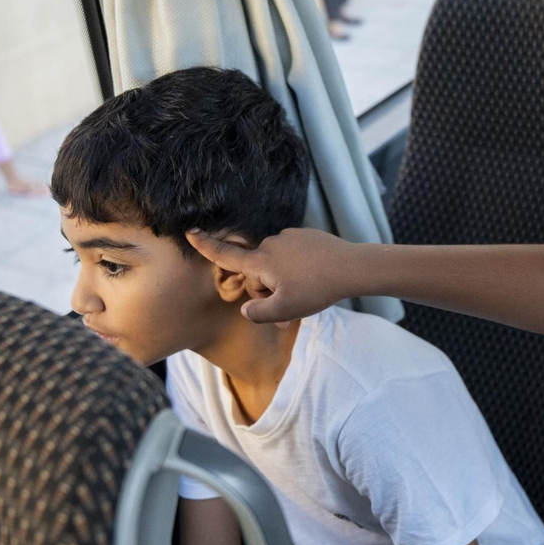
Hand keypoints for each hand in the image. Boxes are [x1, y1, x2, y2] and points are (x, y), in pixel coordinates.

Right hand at [186, 227, 366, 323]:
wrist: (353, 267)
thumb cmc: (317, 289)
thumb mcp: (285, 311)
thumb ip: (259, 313)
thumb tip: (247, 310)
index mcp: (261, 261)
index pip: (227, 255)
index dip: (206, 246)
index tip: (190, 231)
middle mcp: (271, 244)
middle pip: (257, 272)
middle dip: (267, 292)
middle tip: (288, 314)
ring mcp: (290, 238)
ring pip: (276, 266)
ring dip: (284, 283)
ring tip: (306, 296)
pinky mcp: (307, 236)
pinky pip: (293, 257)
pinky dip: (298, 271)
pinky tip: (315, 279)